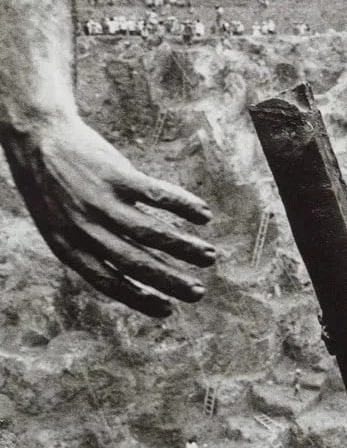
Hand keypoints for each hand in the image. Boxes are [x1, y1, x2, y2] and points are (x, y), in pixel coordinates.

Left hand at [1, 112, 213, 316]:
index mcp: (67, 246)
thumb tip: (143, 276)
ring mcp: (99, 199)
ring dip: (184, 247)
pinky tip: (205, 215)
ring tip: (210, 257)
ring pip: (149, 231)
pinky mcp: (114, 174)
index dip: (140, 298)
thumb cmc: (56, 189)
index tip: (169, 309)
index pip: (108, 282)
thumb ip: (95, 248)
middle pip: (134, 261)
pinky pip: (156, 194)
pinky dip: (183, 206)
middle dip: (171, 281)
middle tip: (198, 293)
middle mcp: (82, 226)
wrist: (37, 138)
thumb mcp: (61, 226)